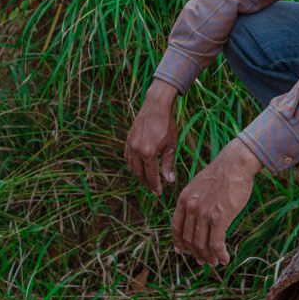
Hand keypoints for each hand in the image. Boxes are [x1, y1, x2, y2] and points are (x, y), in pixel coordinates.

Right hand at [124, 79, 178, 195]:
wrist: (156, 106)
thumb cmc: (167, 125)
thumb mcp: (171, 145)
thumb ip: (168, 164)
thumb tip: (169, 181)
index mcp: (148, 153)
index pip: (151, 176)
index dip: (155, 186)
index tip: (159, 194)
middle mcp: (137, 151)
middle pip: (139, 174)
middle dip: (146, 183)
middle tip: (154, 188)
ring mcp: (130, 145)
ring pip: (131, 167)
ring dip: (139, 175)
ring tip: (147, 179)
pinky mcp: (128, 140)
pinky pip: (127, 157)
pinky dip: (132, 165)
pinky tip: (139, 166)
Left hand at [171, 138, 261, 265]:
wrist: (235, 164)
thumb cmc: (222, 173)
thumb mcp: (200, 185)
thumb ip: (195, 201)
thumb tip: (197, 217)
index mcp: (184, 199)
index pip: (176, 227)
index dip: (178, 242)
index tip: (182, 251)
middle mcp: (191, 208)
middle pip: (188, 239)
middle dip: (196, 254)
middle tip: (204, 261)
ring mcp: (204, 213)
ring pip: (201, 245)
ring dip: (208, 257)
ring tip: (215, 262)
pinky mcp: (219, 218)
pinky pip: (216, 244)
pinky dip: (219, 254)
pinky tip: (225, 258)